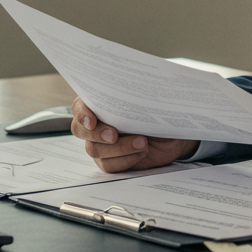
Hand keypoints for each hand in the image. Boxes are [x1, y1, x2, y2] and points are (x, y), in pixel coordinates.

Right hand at [70, 97, 196, 172]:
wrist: (172, 135)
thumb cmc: (159, 112)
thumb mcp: (150, 100)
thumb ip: (137, 95)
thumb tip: (137, 86)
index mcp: (101, 104)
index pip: (80, 107)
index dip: (82, 114)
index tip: (92, 121)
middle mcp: (96, 124)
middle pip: (80, 131)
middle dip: (97, 133)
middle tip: (114, 135)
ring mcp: (101, 144)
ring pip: (95, 150)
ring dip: (119, 147)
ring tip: (143, 143)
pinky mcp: (110, 161)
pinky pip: (109, 165)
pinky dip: (126, 159)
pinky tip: (142, 152)